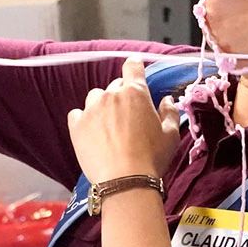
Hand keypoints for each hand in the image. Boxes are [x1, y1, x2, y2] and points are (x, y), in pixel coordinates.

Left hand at [67, 58, 180, 183]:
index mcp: (135, 93)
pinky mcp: (77, 125)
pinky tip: (92, 133)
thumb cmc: (151, 158)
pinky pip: (77, 114)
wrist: (125, 181)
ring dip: (102, 106)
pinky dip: (84, 119)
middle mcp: (111, 96)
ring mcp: (91, 109)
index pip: (132, 67)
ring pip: (95, 98)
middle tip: (129, 117)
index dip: (134, 66)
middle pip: (115, 86)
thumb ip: (170, 112)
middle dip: (122, 96)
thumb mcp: (171, 135)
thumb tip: (167, 100)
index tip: (134, 67)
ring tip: (110, 126)